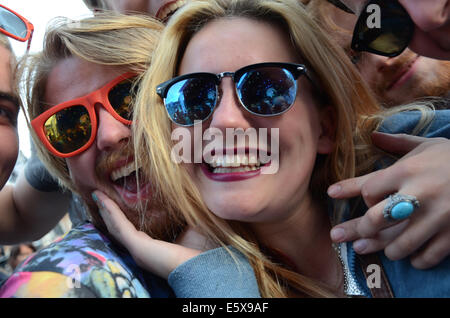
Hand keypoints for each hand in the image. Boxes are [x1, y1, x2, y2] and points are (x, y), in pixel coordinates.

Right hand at [92, 190, 202, 278]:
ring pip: (116, 227)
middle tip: (99, 197)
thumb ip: (188, 214)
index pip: (133, 233)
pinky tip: (103, 198)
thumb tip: (192, 197)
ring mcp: (138, 250)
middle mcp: (143, 251)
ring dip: (106, 210)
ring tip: (98, 195)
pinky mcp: (137, 247)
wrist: (204, 267)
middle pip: (119, 230)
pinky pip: (119, 226)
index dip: (122, 219)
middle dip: (108, 213)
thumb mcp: (194, 227)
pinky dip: (110, 210)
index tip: (116, 206)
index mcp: (155, 249)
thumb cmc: (203, 252)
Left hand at [328, 132, 449, 268]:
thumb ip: (398, 143)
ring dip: (384, 248)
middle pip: (376, 220)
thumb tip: (373, 136)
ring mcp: (437, 217)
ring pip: (398, 244)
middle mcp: (418, 195)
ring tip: (373, 247)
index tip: (332, 193)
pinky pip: (427, 256)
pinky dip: (416, 259)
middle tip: (346, 234)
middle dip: (358, 229)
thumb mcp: (427, 145)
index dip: (349, 191)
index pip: (368, 187)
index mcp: (408, 171)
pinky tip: (411, 255)